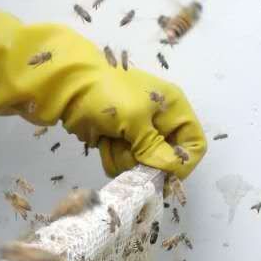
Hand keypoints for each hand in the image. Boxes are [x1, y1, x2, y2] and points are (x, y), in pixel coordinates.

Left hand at [0, 2, 205, 179]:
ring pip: (142, 166)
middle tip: (128, 149)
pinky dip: (112, 158)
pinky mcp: (118, 142)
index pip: (194, 144)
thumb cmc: (105, 94)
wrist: (65, 88)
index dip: (182, 162)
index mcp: (173, 108)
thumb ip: (155, 147)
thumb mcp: (136, 118)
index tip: (163, 172)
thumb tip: (171, 170)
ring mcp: (138, 133)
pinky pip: (123, 164)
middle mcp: (160, 121)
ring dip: (124, 159)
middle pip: (166, 160)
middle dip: (145, 160)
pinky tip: (102, 142)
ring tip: (110, 139)